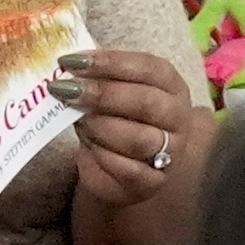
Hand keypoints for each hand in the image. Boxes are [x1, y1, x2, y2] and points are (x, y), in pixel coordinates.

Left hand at [59, 47, 201, 211]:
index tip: (73, 62)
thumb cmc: (117, 119)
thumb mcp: (112, 92)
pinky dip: (102, 155)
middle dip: (102, 95)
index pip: (147, 67)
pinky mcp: (153, 182)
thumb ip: (97, 78)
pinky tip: (88, 146)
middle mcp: (177, 117)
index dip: (110, 62)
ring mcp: (171, 152)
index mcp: (170, 85)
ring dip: (100, 127)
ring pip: (137, 138)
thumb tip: (67, 65)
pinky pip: (128, 169)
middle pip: (145, 102)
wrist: (121, 167)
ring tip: (77, 121)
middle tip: (67, 90)